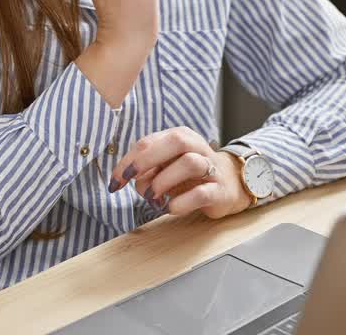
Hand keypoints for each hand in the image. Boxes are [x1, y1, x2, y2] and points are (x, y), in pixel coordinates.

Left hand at [108, 127, 252, 218]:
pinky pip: (201, 193)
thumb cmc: (191, 175)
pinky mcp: (219, 191)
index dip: (128, 161)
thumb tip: (129, 180)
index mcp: (180, 137)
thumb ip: (148, 168)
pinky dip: (180, 203)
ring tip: (153, 198)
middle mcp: (198, 147)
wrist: (230, 184)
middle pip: (175, 141)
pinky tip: (170, 208)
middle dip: (147, 160)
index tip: (115, 182)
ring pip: (189, 163)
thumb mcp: (166, 166)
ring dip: (163, 182)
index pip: (149, 142)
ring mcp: (211, 168)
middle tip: (131, 181)